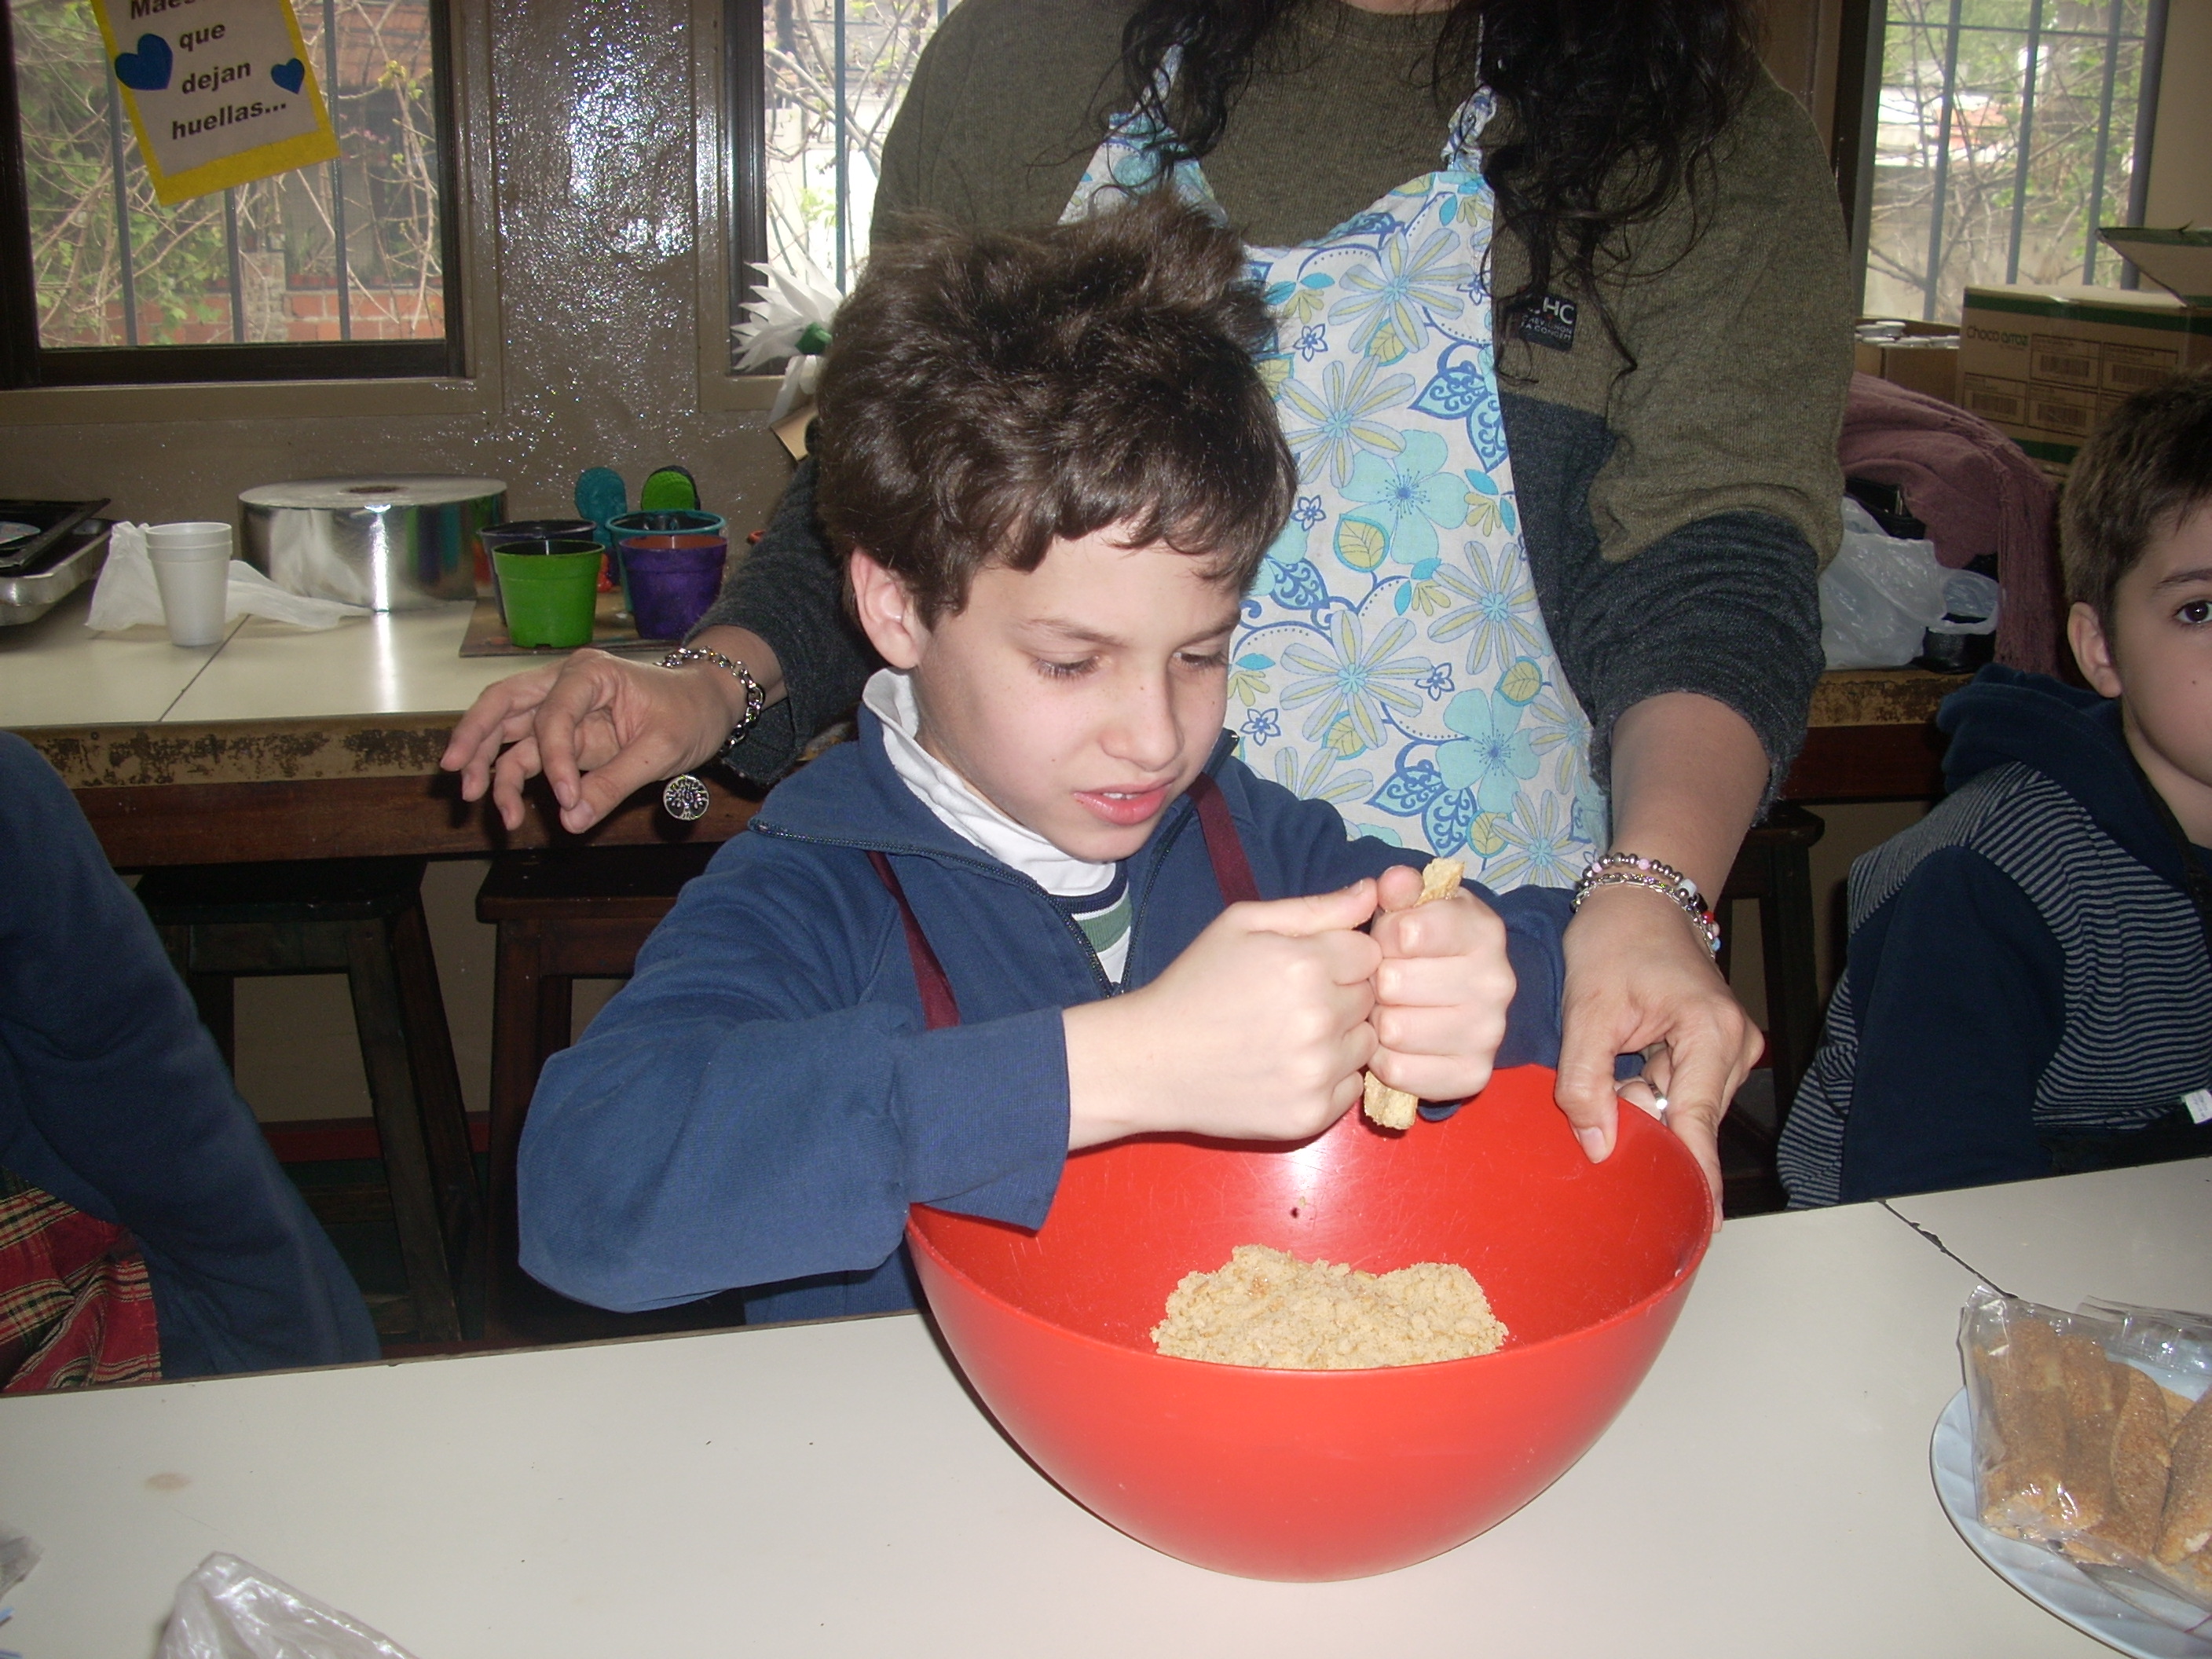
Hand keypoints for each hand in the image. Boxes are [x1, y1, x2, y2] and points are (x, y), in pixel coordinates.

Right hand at [440, 627, 776, 832]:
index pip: (554, 713)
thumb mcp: (663, 751)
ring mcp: (560, 708)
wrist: (707, 705)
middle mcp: (565, 683)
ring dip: (485, 761)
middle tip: (452, 770)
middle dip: (475, 735)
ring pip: (506, 728)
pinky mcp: (562, 734)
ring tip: (472, 799)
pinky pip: (525, 752)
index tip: (568, 799)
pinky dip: (509, 776)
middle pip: (503, 702)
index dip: (554, 759)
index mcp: (592, 674)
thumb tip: (571, 820)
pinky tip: (505, 806)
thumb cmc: (689, 715)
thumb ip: (616, 784)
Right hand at [1062, 881, 1381, 1148]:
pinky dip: (1330, 1077)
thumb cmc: (1195, 984)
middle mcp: (1321, 1019)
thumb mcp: (1242, 924)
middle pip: (1372, 998)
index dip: (1342, 955)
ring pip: (1366, 1043)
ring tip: (1291, 1035)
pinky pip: (1351, 1087)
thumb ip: (1315, 908)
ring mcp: (1318, 1072)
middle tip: (1293, 1002)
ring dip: (1341, 1037)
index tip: (1308, 966)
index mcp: (1307, 964)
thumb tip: (1374, 893)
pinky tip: (1288, 1067)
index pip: (1371, 952)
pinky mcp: (1312, 1115)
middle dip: (1342, 994)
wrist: (1150, 1061)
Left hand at [1367, 863, 1514, 1104]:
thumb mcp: (1412, 905)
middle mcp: (1498, 982)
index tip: (1390, 939)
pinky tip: (1394, 1044)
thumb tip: (1392, 882)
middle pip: (1393, 983)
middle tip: (1384, 981)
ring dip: (1377, 1022)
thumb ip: (1399, 888)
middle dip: (1376, 981)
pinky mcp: (1473, 1075)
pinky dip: (1384, 1060)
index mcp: (1484, 931)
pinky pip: (1400, 1071)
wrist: (1450, 993)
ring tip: (1388, 1010)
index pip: (1407, 932)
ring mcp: (1490, 1033)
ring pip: (1394, 1029)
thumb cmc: (1420, 944)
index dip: (1383, 936)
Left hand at [1553, 881, 1761, 1221]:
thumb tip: (1599, 1148)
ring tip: (1614, 1053)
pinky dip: (1647, 1087)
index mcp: (1711, 1035)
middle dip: (1642, 1119)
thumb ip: (1586, 1082)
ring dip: (1641, 1101)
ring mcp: (1727, 1049)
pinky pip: (1679, 1090)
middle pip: (1686, 1119)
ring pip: (1680, 1107)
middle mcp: (1733, 1047)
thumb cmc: (1614, 941)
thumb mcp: (1587, 1010)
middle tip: (1605, 1081)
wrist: (1639, 898)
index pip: (1698, 1123)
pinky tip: (1626, 1062)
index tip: (1697, 1224)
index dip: (1693, 1174)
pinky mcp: (1712, 1049)